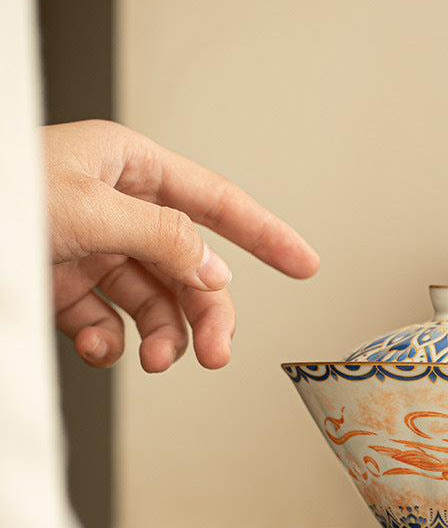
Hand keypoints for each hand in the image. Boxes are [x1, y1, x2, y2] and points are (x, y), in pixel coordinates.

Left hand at [45, 120, 318, 371]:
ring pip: (152, 300)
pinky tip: (99, 345)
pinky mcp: (63, 284)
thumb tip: (213, 270)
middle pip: (189, 267)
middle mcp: (117, 209)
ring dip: (160, 335)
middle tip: (216, 351)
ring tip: (155, 359)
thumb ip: (160, 236)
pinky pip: (104, 320)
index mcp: (130, 168)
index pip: (217, 203)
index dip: (266, 234)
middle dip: (205, 313)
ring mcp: (91, 248)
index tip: (304, 263)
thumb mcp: (86, 207)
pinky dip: (107, 341)